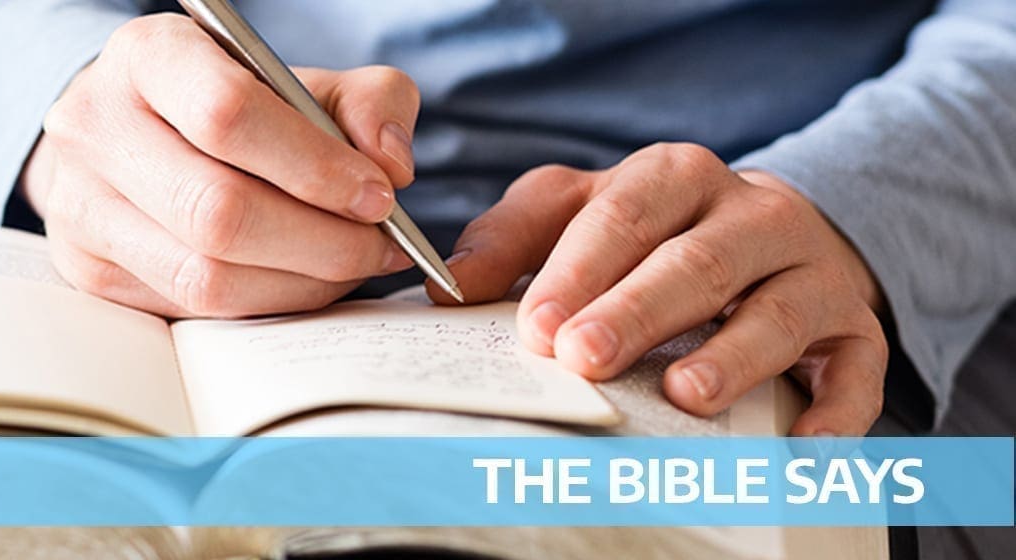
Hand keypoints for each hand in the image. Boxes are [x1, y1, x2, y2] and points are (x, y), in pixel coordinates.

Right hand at [22, 13, 419, 317]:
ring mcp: (80, 205)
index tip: (378, 194)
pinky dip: (265, 304)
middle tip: (378, 244)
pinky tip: (301, 280)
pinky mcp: (87, 269)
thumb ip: (367, 101)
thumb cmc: (224, 100)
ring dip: (299, 283)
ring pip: (204, 276)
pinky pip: (191, 311)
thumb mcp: (300, 77)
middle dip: (320, 240)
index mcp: (146, 55)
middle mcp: (95, 127)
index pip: (226, 114)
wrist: (128, 131)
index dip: (312, 165)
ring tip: (349, 264)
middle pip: (217, 210)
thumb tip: (389, 167)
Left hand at [437, 142, 887, 435]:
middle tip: (584, 358)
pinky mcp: (854, 328)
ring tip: (683, 395)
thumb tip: (450, 286)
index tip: (536, 325)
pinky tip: (798, 446)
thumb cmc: (653, 232)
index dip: (579, 269)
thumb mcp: (578, 213)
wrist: (770, 234)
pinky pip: (856, 369)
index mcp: (676, 177)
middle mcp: (753, 214)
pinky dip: (834, 409)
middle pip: (695, 261)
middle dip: (637, 311)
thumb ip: (512, 239)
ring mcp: (812, 271)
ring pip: (778, 310)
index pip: (624, 214)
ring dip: (732, 356)